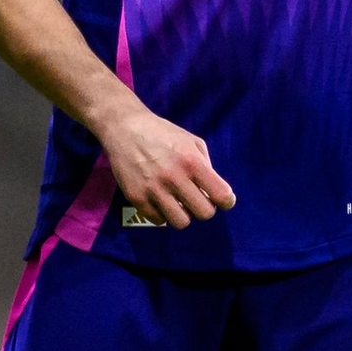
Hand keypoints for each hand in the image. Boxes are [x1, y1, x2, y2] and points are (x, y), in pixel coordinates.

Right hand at [98, 105, 235, 228]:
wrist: (125, 128)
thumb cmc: (163, 133)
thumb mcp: (191, 141)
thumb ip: (206, 165)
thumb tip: (214, 192)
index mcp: (191, 161)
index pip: (221, 195)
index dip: (226, 200)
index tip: (222, 199)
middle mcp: (174, 177)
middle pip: (204, 213)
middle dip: (205, 207)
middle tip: (197, 198)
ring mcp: (153, 190)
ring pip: (181, 222)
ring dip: (183, 213)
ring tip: (178, 201)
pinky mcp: (136, 198)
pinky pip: (158, 220)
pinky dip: (162, 213)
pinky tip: (160, 199)